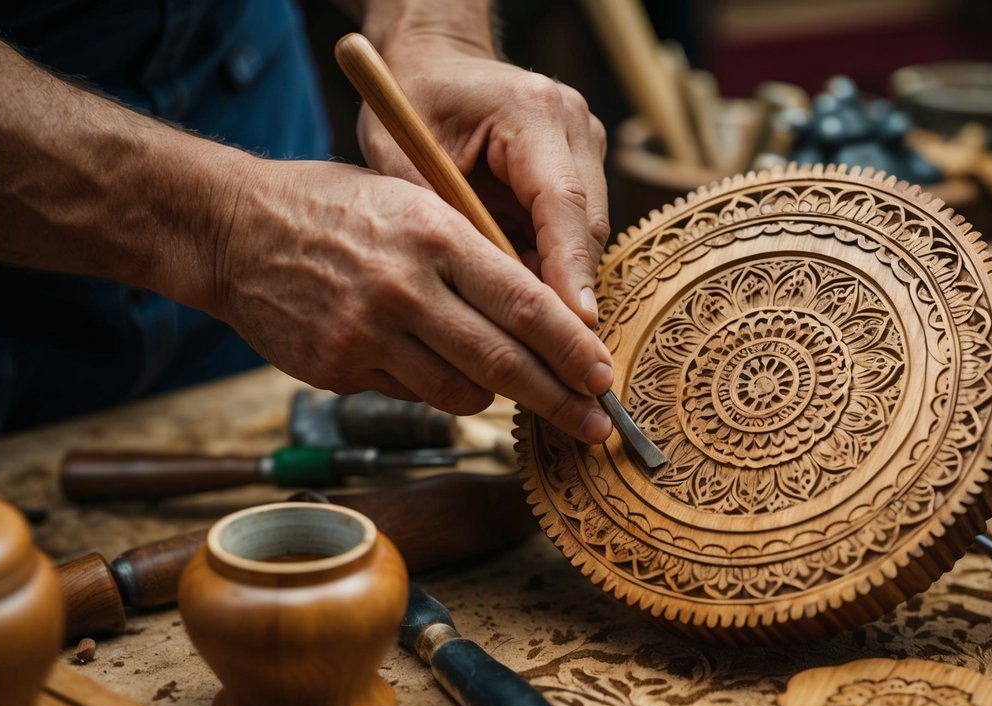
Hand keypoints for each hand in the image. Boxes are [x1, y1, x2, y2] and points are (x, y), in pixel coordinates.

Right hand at [208, 157, 613, 442]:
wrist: (235, 230)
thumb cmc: (337, 209)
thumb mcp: (413, 201)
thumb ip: (473, 253)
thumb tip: (544, 313)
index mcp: (433, 234)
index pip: (523, 303)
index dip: (571, 348)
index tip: (603, 376)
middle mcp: (403, 288)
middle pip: (502, 364)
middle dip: (559, 401)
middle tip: (596, 428)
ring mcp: (366, 335)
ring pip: (460, 393)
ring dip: (495, 396)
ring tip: (509, 386)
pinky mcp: (339, 371)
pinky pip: (412, 396)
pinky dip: (434, 387)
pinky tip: (426, 362)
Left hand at [355, 40, 608, 328]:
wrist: (434, 60)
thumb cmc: (409, 103)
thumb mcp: (403, 157)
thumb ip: (444, 221)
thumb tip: (479, 298)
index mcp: (531, 112)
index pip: (563, 205)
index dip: (569, 273)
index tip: (575, 329)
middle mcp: (572, 124)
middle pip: (588, 226)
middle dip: (574, 295)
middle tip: (565, 359)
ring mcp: (585, 142)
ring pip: (588, 234)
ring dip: (564, 285)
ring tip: (544, 343)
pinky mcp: (583, 163)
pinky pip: (576, 230)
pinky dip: (555, 268)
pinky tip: (533, 307)